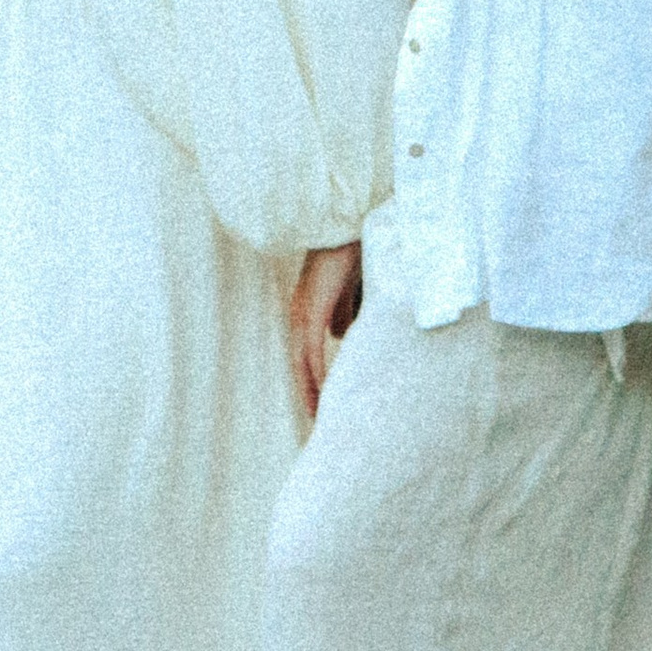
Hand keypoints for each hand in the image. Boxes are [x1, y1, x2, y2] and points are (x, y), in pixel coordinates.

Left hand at [287, 241, 361, 422]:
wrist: (349, 225)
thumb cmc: (352, 251)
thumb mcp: (350, 290)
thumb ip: (344, 311)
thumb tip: (342, 335)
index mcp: (308, 310)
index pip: (307, 356)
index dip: (313, 382)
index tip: (322, 407)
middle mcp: (299, 314)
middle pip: (300, 366)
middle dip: (309, 395)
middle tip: (317, 425)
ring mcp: (302, 311)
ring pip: (302, 362)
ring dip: (311, 391)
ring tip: (322, 419)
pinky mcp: (310, 309)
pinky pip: (311, 349)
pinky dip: (317, 373)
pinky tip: (326, 392)